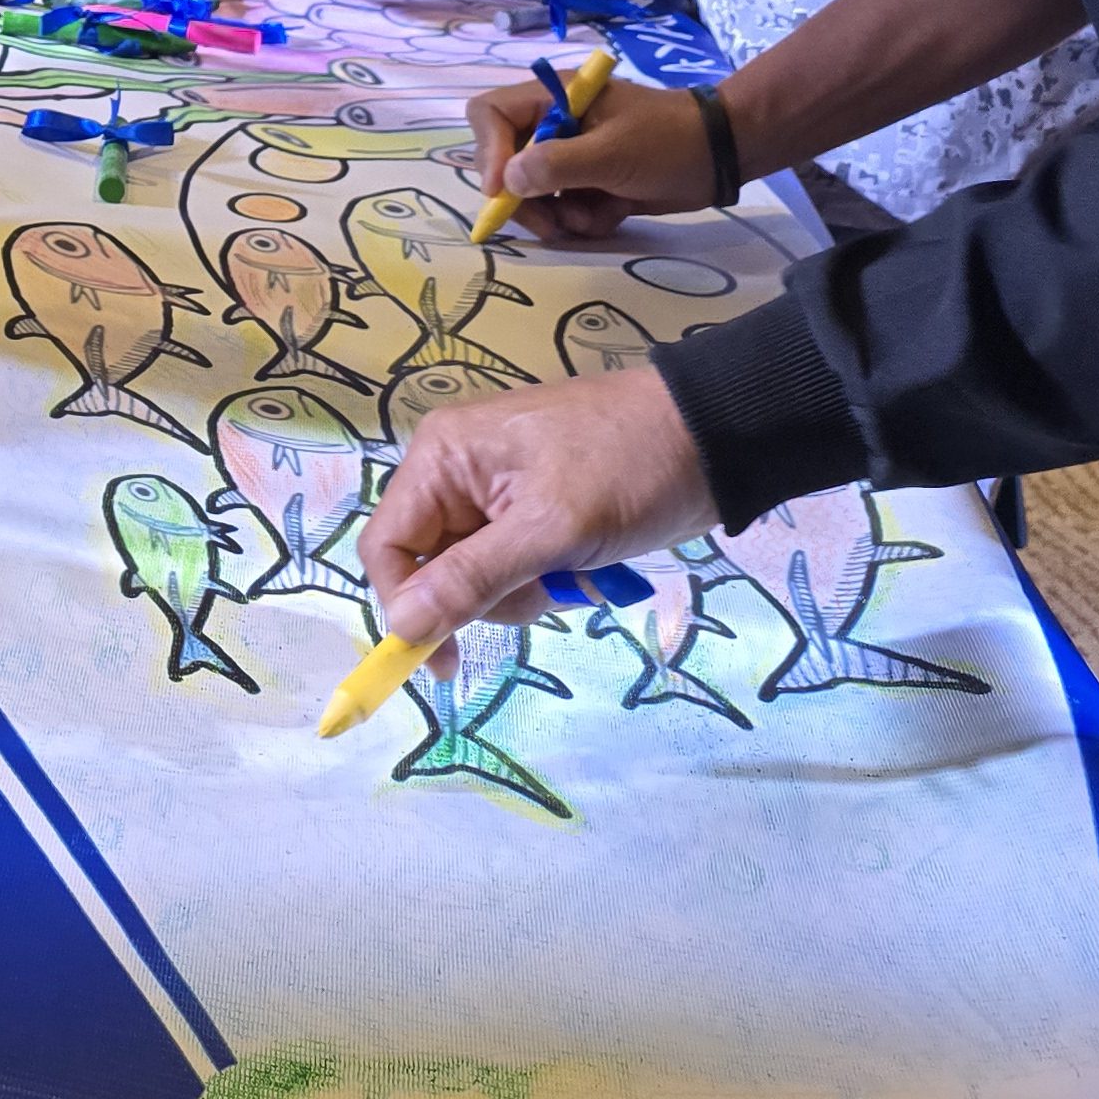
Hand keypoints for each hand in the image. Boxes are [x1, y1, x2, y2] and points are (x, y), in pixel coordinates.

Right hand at [360, 370, 716, 664]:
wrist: (712, 437)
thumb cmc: (625, 469)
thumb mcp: (550, 529)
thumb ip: (472, 578)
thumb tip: (402, 626)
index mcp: (443, 458)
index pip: (387, 546)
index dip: (404, 605)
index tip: (443, 660)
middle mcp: (456, 474)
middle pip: (431, 567)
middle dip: (485, 594)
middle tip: (543, 588)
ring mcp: (495, 496)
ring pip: (474, 578)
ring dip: (523, 591)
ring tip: (574, 569)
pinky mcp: (533, 516)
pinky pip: (512, 569)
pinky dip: (545, 580)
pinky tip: (584, 565)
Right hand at [463, 70, 716, 246]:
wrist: (721, 158)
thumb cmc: (668, 141)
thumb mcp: (612, 152)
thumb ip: (556, 164)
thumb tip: (507, 179)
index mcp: (554, 99)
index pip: (491, 114)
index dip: (488, 152)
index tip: (502, 191)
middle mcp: (554, 124)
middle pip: (506, 163)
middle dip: (526, 198)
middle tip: (551, 225)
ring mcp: (572, 155)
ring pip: (534, 193)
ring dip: (558, 214)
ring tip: (594, 217)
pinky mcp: (589, 182)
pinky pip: (564, 207)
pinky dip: (584, 218)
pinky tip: (612, 213)